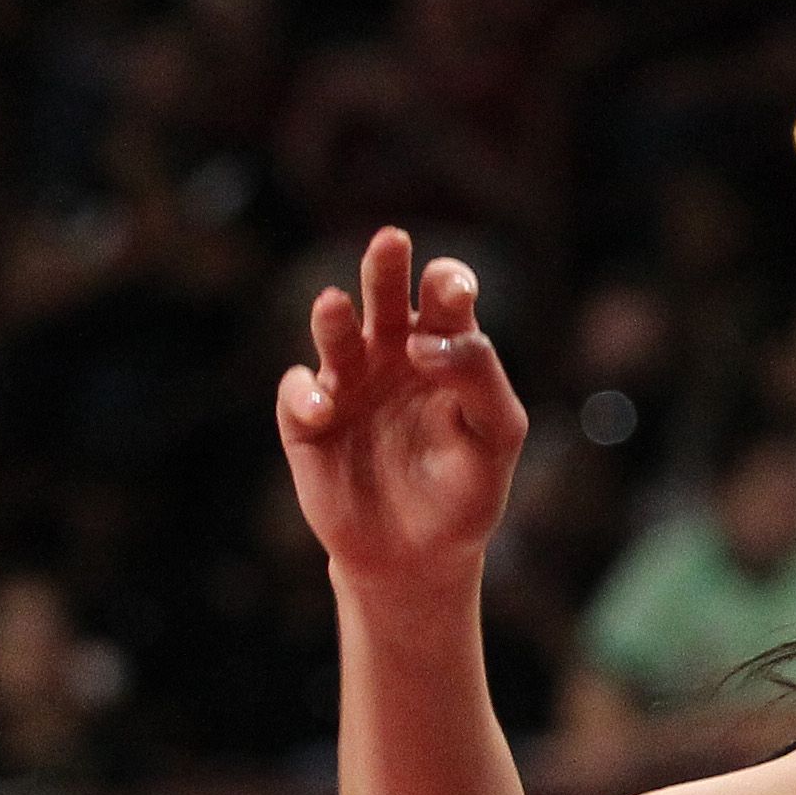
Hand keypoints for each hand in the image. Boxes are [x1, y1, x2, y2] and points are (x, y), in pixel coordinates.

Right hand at [276, 227, 528, 588]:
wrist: (421, 554)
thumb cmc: (467, 489)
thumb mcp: (496, 437)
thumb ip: (478, 380)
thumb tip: (426, 341)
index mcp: (445, 350)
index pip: (446, 300)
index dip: (448, 286)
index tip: (453, 292)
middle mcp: (392, 355)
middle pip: (386, 296)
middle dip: (386, 267)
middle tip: (391, 240)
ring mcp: (348, 383)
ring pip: (335, 334)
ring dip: (333, 319)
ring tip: (334, 304)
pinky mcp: (309, 420)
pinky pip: (299, 393)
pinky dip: (306, 394)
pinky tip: (325, 407)